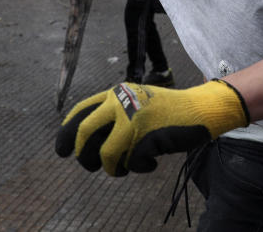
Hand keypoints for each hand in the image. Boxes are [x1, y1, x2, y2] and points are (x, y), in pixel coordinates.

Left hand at [55, 80, 248, 175]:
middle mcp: (122, 103)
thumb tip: (83, 142)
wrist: (200, 108)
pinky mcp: (149, 135)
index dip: (66, 133)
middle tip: (89, 166)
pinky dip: (142, 168)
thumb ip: (114, 114)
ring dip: (114, 169)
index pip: (80, 112)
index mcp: (116, 93)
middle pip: (85, 134)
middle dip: (83, 156)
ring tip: (126, 168)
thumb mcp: (136, 103)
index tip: (62, 151)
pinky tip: (153, 163)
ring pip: (107, 155)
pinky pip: (134, 163)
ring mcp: (135, 119)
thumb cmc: (167, 110)